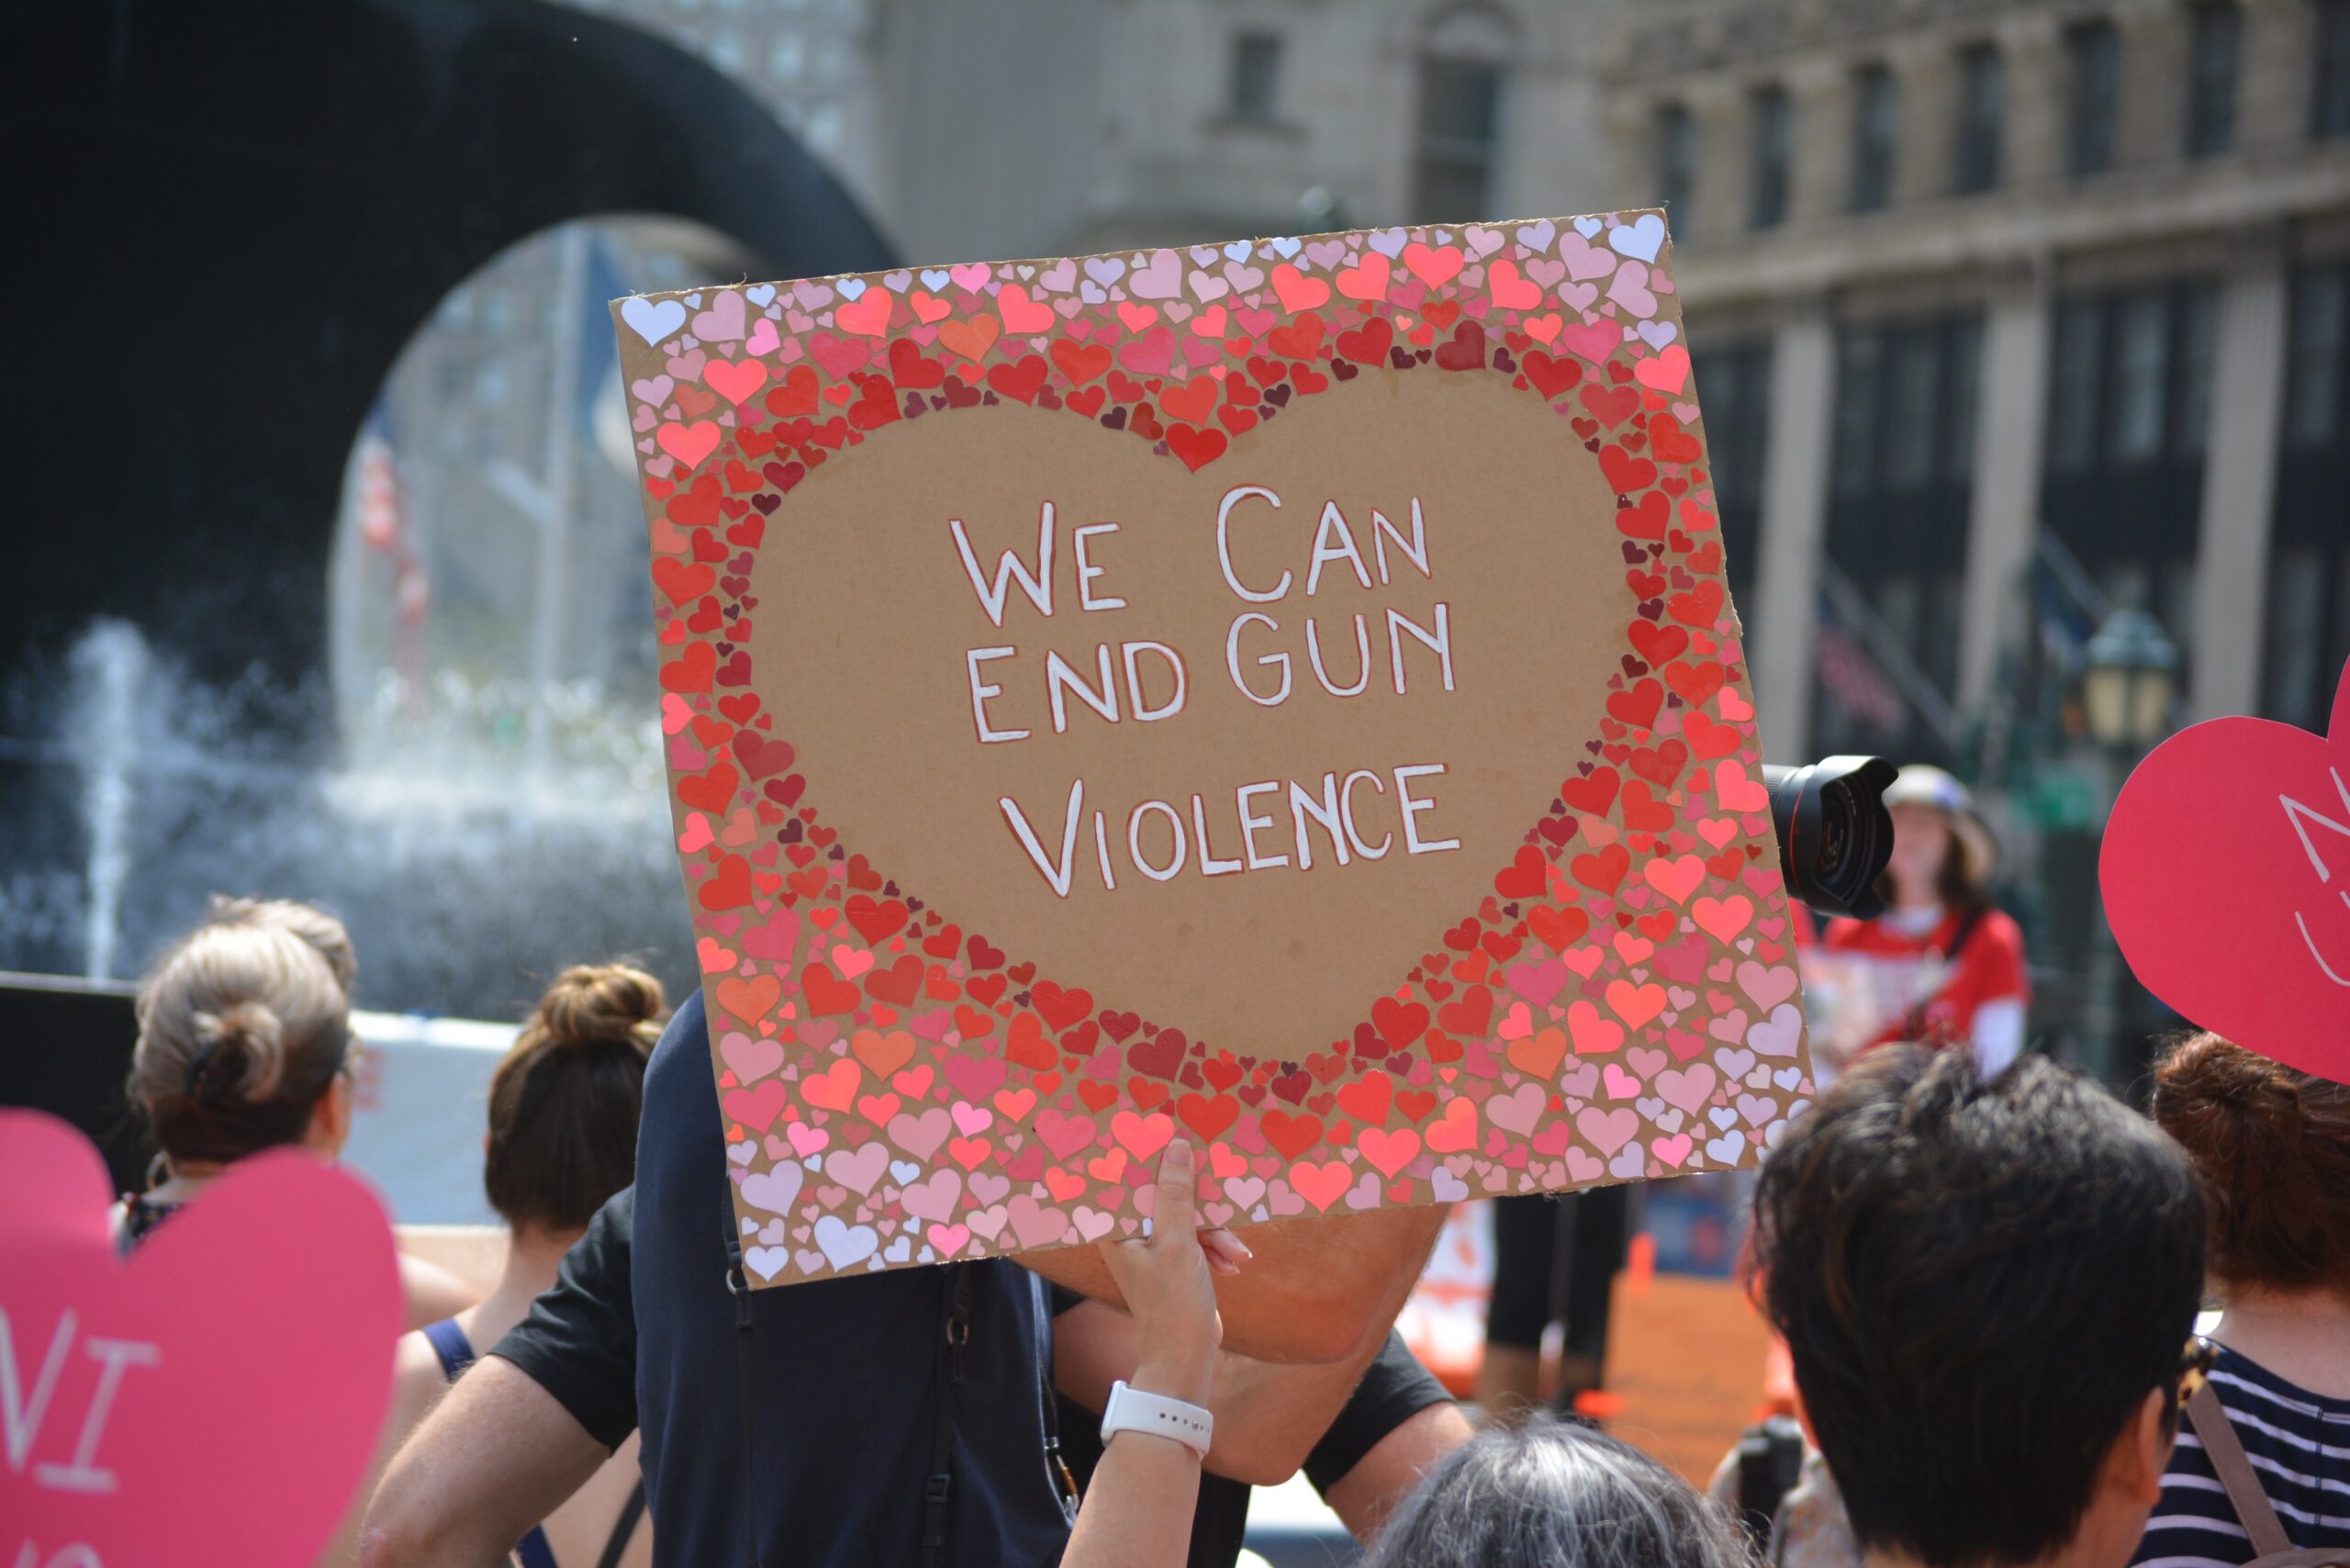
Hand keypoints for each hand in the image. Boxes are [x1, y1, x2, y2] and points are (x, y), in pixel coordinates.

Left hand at [1096, 1140, 1246, 1405]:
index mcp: (1117, 1229)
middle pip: (1164, 1195)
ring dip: (1214, 1233)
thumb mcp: (1178, 1243)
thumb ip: (1177, 1194)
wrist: (1186, 1357)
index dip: (1149, 1156)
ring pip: (1187, 1217)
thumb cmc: (1173, 1303)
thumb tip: (1177, 1146)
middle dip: (1198, 1205)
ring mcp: (1154, 1249)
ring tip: (1234, 1253)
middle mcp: (1131, 1235)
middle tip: (1222, 1196)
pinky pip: (1197, 1238)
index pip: (1128, 1178)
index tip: (1170, 1132)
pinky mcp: (1175, 1261)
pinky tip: (1233, 1264)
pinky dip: (1216, 1248)